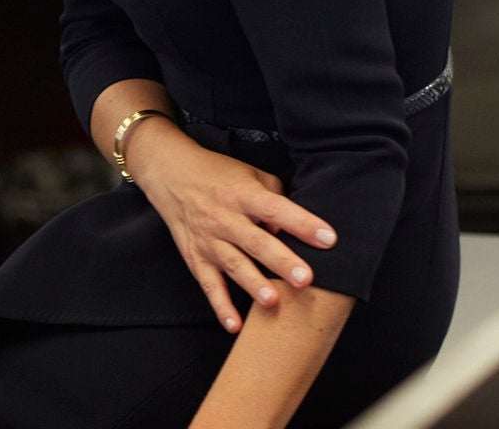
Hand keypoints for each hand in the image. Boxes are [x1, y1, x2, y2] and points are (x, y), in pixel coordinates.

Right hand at [121, 122, 337, 333]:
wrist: (169, 173)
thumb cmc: (218, 174)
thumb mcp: (250, 174)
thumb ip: (275, 197)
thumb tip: (293, 228)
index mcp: (242, 194)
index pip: (276, 209)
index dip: (302, 224)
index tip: (329, 239)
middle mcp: (224, 218)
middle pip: (255, 242)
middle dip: (281, 261)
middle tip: (306, 279)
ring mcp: (208, 240)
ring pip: (232, 264)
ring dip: (252, 283)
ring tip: (272, 301)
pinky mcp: (195, 257)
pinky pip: (209, 285)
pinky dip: (221, 306)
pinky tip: (235, 326)